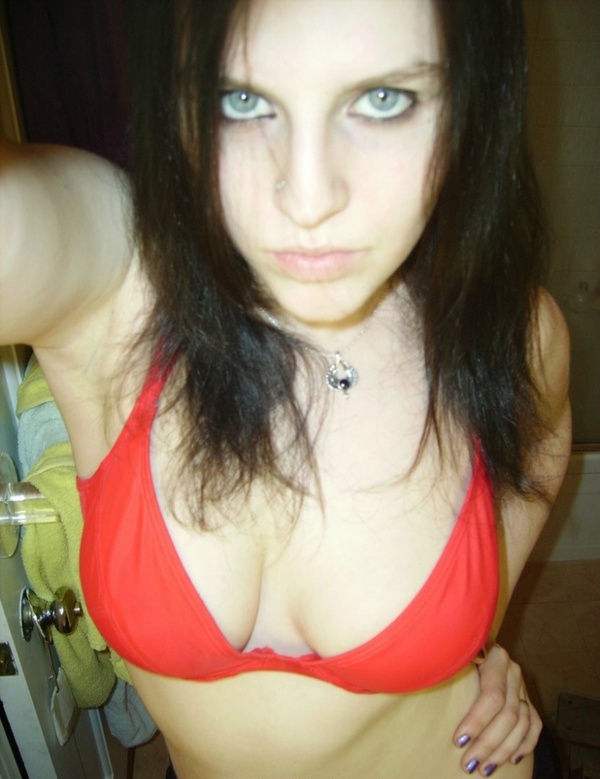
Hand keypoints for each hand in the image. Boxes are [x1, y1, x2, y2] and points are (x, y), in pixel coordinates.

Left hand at [453, 642, 541, 775]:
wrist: (468, 636)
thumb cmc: (453, 647)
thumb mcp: (451, 650)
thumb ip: (446, 660)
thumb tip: (426, 676)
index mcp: (496, 657)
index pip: (492, 696)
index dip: (477, 721)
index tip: (457, 741)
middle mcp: (513, 670)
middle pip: (508, 714)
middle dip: (488, 743)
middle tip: (468, 764)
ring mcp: (522, 685)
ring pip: (522, 723)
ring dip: (504, 750)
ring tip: (485, 768)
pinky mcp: (527, 697)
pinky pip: (534, 724)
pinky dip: (526, 743)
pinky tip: (512, 759)